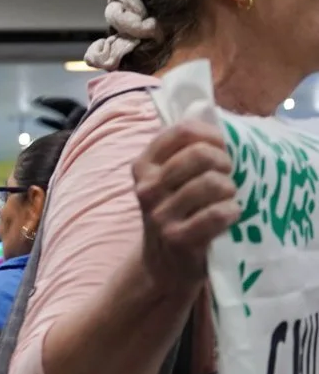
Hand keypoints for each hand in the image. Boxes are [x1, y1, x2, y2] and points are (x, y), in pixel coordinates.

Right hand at [134, 117, 236, 294]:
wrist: (165, 262)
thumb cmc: (178, 210)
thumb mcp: (170, 177)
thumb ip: (185, 147)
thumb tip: (207, 111)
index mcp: (143, 165)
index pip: (182, 131)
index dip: (211, 135)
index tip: (220, 148)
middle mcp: (146, 187)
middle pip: (200, 154)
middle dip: (224, 163)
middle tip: (225, 176)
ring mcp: (159, 214)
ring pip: (212, 183)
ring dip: (230, 190)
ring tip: (226, 199)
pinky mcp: (177, 238)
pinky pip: (218, 214)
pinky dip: (231, 213)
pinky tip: (227, 216)